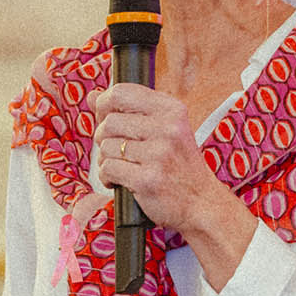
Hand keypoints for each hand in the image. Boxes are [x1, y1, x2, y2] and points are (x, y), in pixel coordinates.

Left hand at [93, 85, 211, 234]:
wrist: (201, 203)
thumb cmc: (180, 166)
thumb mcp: (165, 130)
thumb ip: (129, 111)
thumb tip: (93, 96)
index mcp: (172, 110)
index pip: (122, 92)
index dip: (105, 105)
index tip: (106, 118)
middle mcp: (167, 128)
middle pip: (109, 122)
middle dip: (103, 137)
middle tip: (115, 150)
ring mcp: (158, 154)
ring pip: (106, 146)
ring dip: (106, 160)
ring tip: (122, 168)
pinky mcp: (147, 179)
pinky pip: (108, 168)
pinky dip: (107, 177)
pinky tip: (119, 182)